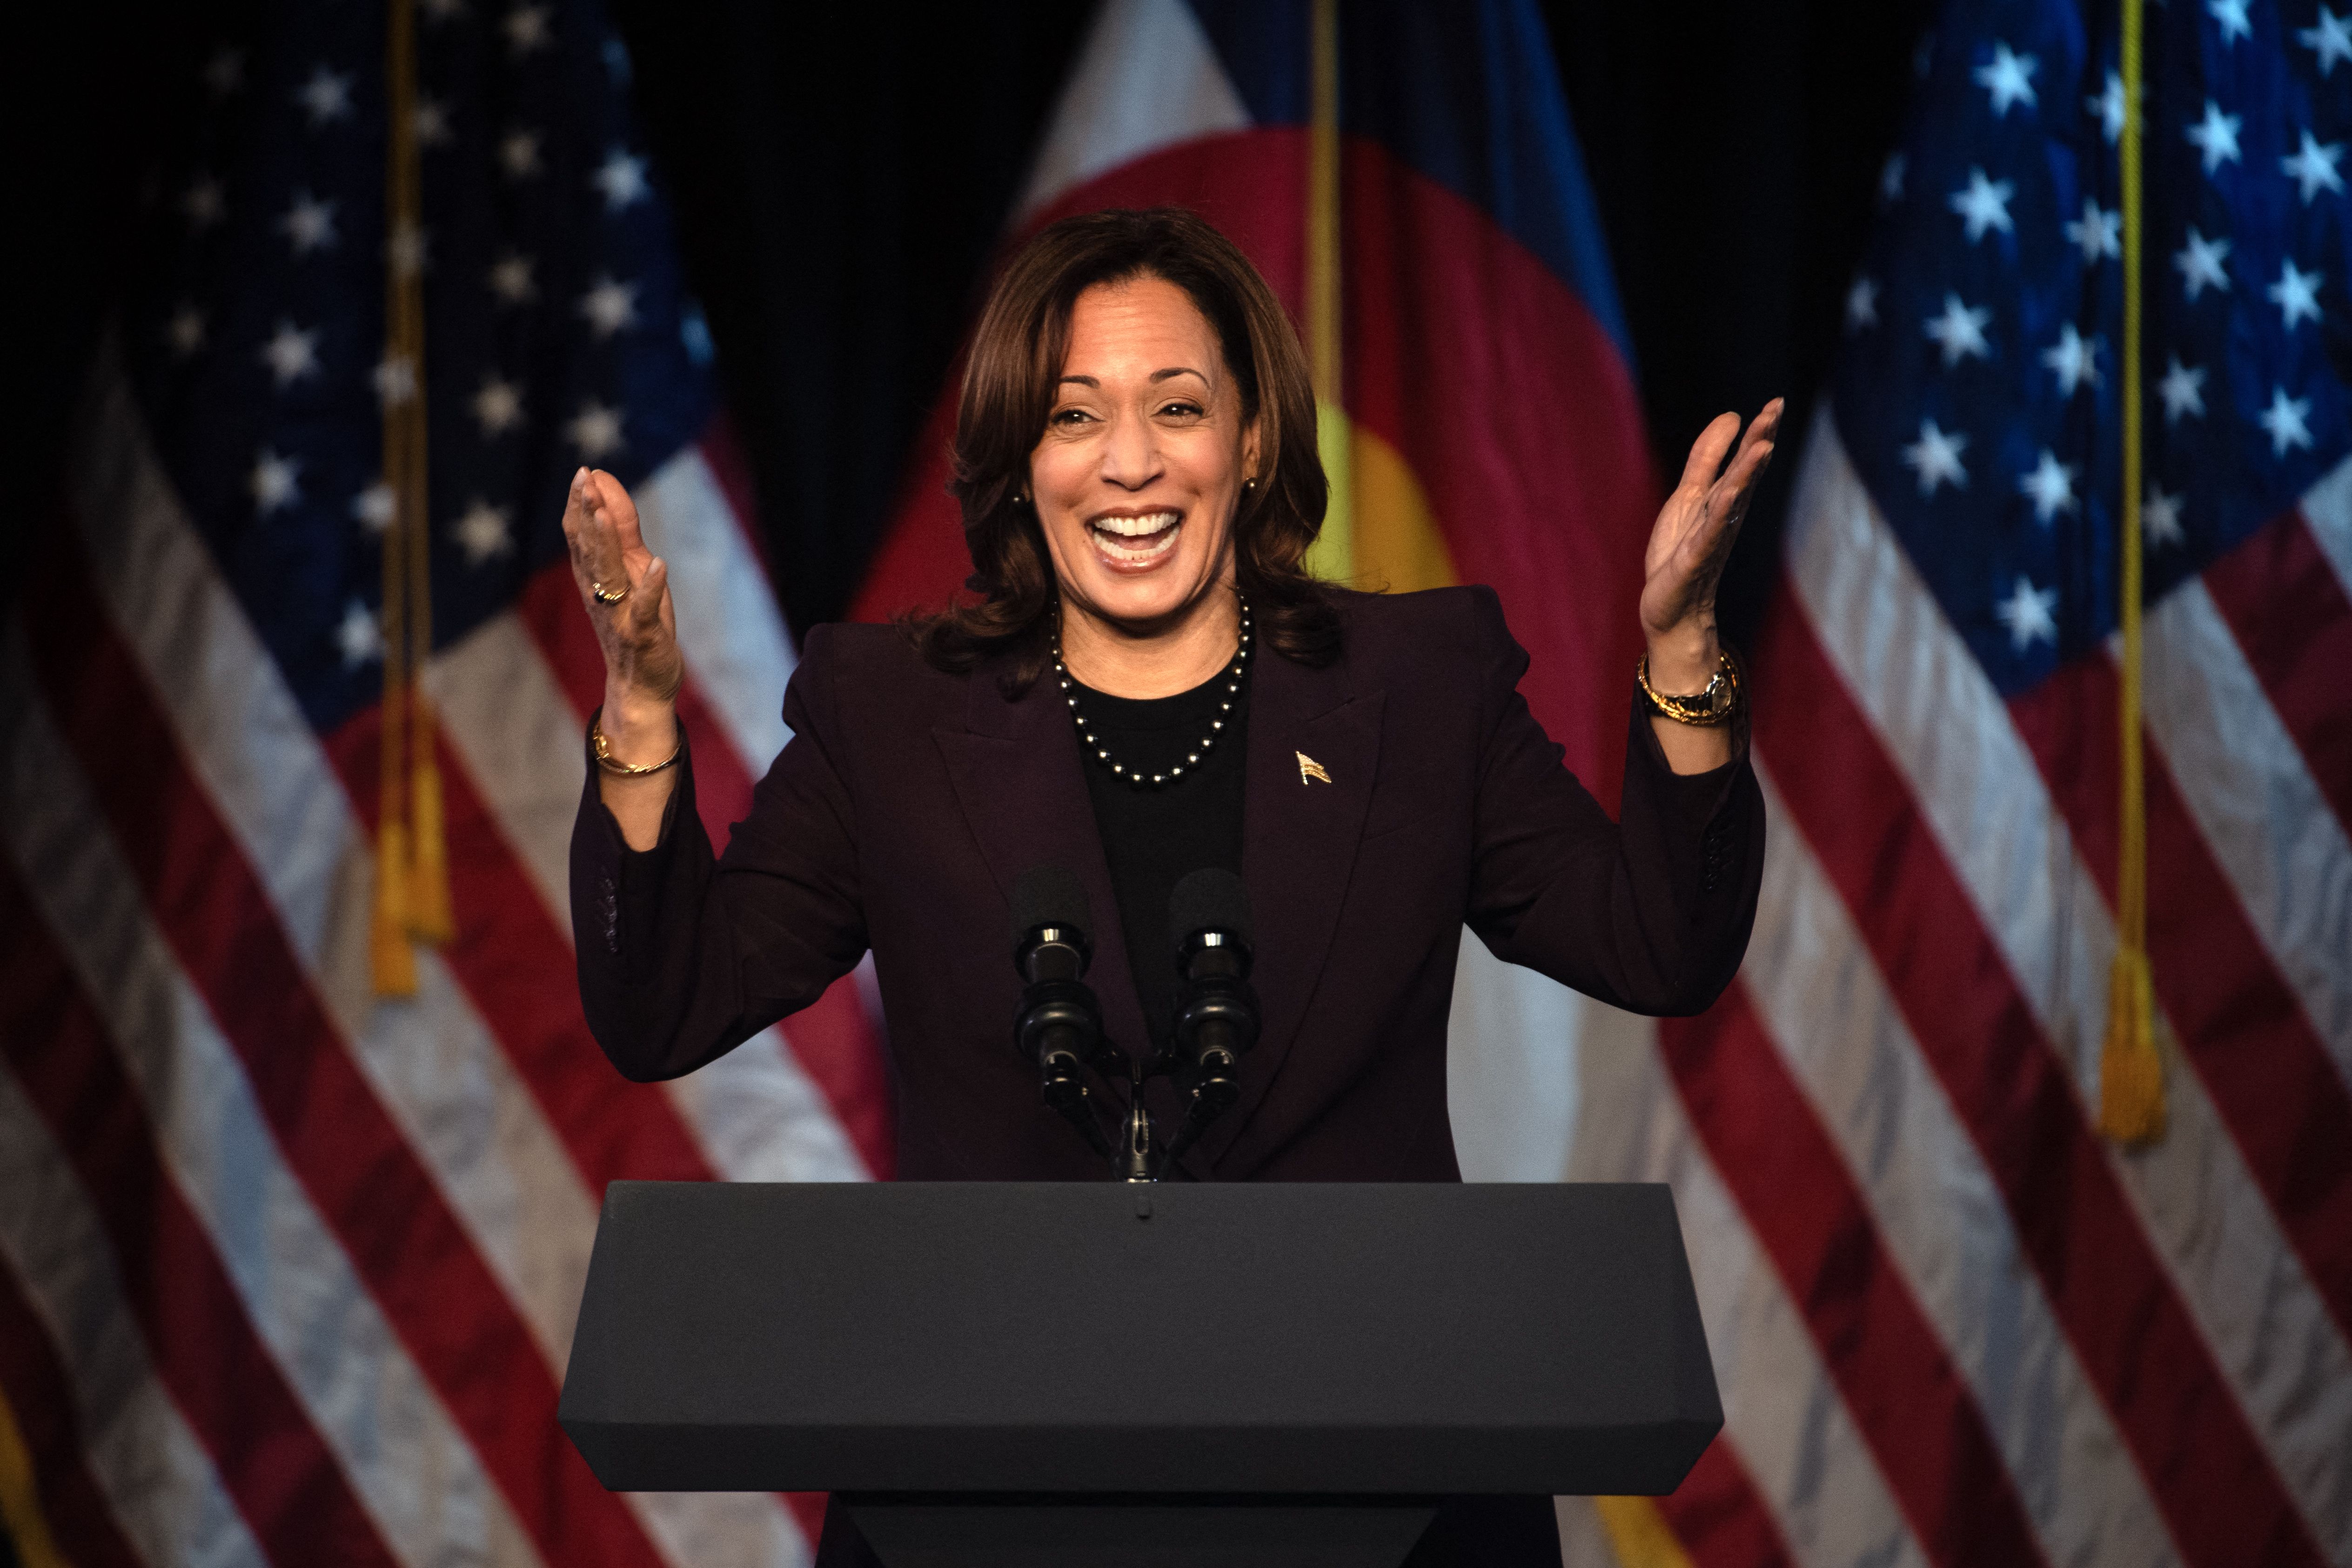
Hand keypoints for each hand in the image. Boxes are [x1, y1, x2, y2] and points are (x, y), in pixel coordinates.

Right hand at [561, 467, 682, 723]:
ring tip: (605, 513)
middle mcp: (600, 592)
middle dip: (587, 513)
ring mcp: (619, 614)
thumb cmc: (635, 623)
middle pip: (589, 548)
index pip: (581, 535)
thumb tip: (605, 487)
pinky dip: (650, 587)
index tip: (583, 473)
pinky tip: (658, 565)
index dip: (580, 505)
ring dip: (606, 542)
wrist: (639, 686)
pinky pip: (644, 609)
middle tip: (584, 480)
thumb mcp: (630, 571)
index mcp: (594, 577)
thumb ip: (621, 531)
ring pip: (608, 574)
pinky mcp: (642, 635)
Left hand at [1640, 399, 1781, 686]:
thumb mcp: (1689, 496)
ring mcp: (1713, 537)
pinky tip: (1730, 491)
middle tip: (1775, 410)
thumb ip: (1707, 459)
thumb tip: (1732, 417)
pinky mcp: (1695, 558)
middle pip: (1746, 474)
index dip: (1759, 432)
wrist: (1670, 609)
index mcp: (1724, 500)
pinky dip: (1721, 511)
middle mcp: (1726, 516)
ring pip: (1733, 499)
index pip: (1745, 460)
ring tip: (1761, 446)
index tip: (1775, 403)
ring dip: (1747, 473)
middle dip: (1759, 441)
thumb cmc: (1680, 554)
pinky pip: (1710, 532)